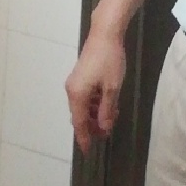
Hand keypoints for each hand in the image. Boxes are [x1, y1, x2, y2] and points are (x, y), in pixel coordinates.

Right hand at [66, 21, 127, 154]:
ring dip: (96, 114)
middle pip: (80, 116)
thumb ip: (107, 109)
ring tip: (113, 116)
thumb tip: (104, 127)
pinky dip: (95, 103)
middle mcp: (72, 91)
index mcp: (77, 95)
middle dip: (92, 126)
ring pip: (84, 106)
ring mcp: (75, 83)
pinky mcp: (81, 77)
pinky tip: (109, 103)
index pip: (78, 123)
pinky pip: (86, 97)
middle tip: (107, 132)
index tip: (87, 152)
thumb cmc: (110, 60)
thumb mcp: (112, 87)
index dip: (84, 138)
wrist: (105, 34)